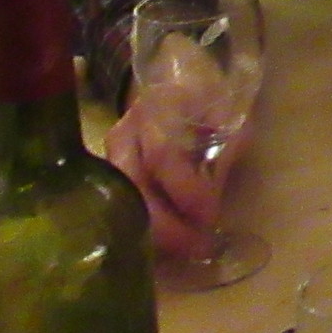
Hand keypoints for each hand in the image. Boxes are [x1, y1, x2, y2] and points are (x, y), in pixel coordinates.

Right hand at [104, 93, 242, 261]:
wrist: (172, 82)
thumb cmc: (205, 100)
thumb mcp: (226, 115)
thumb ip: (224, 150)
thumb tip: (215, 196)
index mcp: (161, 107)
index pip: (163, 154)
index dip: (185, 190)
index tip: (208, 216)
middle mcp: (127, 130)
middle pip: (133, 185)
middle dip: (165, 224)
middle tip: (197, 246)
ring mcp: (110, 151)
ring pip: (121, 200)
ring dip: (151, 232)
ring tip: (183, 250)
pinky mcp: (105, 170)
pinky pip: (117, 204)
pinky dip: (141, 226)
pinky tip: (163, 245)